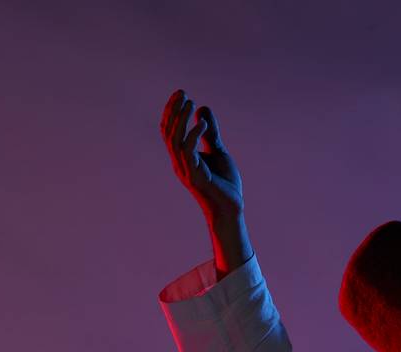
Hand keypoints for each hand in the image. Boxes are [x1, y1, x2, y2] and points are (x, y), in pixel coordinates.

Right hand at [160, 89, 244, 219]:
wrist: (232, 209)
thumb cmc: (225, 184)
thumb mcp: (219, 152)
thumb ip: (210, 133)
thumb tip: (203, 109)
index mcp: (183, 157)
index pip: (170, 130)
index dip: (172, 111)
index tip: (180, 93)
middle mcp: (180, 163)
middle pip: (169, 133)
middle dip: (174, 111)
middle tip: (183, 93)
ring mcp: (186, 171)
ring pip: (175, 141)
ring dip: (181, 120)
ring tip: (191, 103)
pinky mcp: (196, 177)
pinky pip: (189, 153)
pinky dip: (193, 136)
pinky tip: (201, 124)